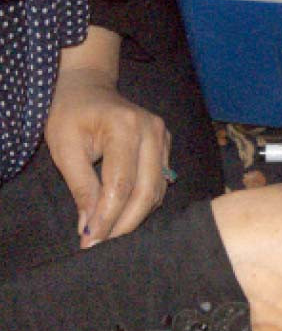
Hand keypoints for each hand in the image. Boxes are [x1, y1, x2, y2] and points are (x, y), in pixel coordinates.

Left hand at [46, 66, 171, 247]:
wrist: (90, 87)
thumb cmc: (71, 113)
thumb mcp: (65, 148)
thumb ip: (81, 187)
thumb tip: (90, 227)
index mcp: (125, 126)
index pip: (121, 183)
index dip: (107, 216)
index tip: (90, 241)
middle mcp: (152, 131)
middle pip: (147, 190)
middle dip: (125, 222)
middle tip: (103, 243)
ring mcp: (164, 137)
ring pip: (157, 190)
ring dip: (135, 216)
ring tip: (111, 232)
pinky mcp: (167, 145)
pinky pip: (160, 183)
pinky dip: (143, 203)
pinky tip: (124, 213)